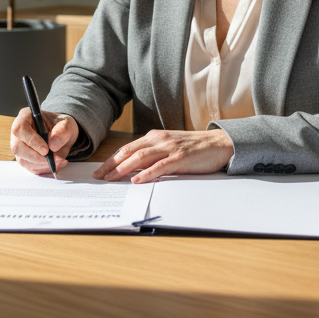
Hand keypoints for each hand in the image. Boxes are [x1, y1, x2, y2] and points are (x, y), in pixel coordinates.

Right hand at [10, 108, 79, 175]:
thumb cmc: (61, 125)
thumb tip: (53, 145)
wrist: (62, 134)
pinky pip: (30, 168)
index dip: (32, 141)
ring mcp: (19, 146)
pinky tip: (56, 164)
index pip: (20, 129)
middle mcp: (19, 132)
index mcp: (25, 117)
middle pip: (18, 148)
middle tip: (54, 159)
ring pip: (23, 160)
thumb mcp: (67, 124)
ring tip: (59, 161)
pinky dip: (44, 169)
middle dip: (37, 157)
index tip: (46, 150)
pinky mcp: (24, 158)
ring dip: (42, 165)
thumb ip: (62, 131)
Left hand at [93, 129, 233, 183]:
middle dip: (112, 164)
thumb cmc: (194, 148)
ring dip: (123, 168)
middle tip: (99, 176)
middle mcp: (159, 140)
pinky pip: (160, 166)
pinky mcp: (181, 158)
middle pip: (129, 151)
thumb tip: (134, 169)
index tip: (101, 170)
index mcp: (155, 137)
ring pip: (141, 157)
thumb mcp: (170, 147)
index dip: (112, 159)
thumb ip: (154, 155)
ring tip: (111, 178)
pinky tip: (137, 180)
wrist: (219, 143)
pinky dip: (147, 173)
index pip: (128, 148)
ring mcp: (170, 148)